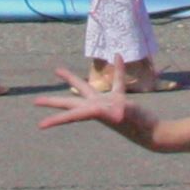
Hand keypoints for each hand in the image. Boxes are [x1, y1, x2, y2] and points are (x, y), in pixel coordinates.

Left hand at [38, 75, 161, 143]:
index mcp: (96, 113)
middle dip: (54, 102)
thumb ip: (123, 114)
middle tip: (35, 102)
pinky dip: (118, 70)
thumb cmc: (140, 126)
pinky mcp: (120, 100)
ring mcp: (107, 104)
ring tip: (58, 70)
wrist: (153, 133)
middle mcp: (97, 109)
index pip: (73, 116)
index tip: (41, 126)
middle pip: (71, 103)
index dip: (57, 119)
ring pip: (85, 89)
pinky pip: (116, 81)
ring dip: (72, 81)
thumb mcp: (129, 118)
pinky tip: (118, 56)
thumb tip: (119, 115)